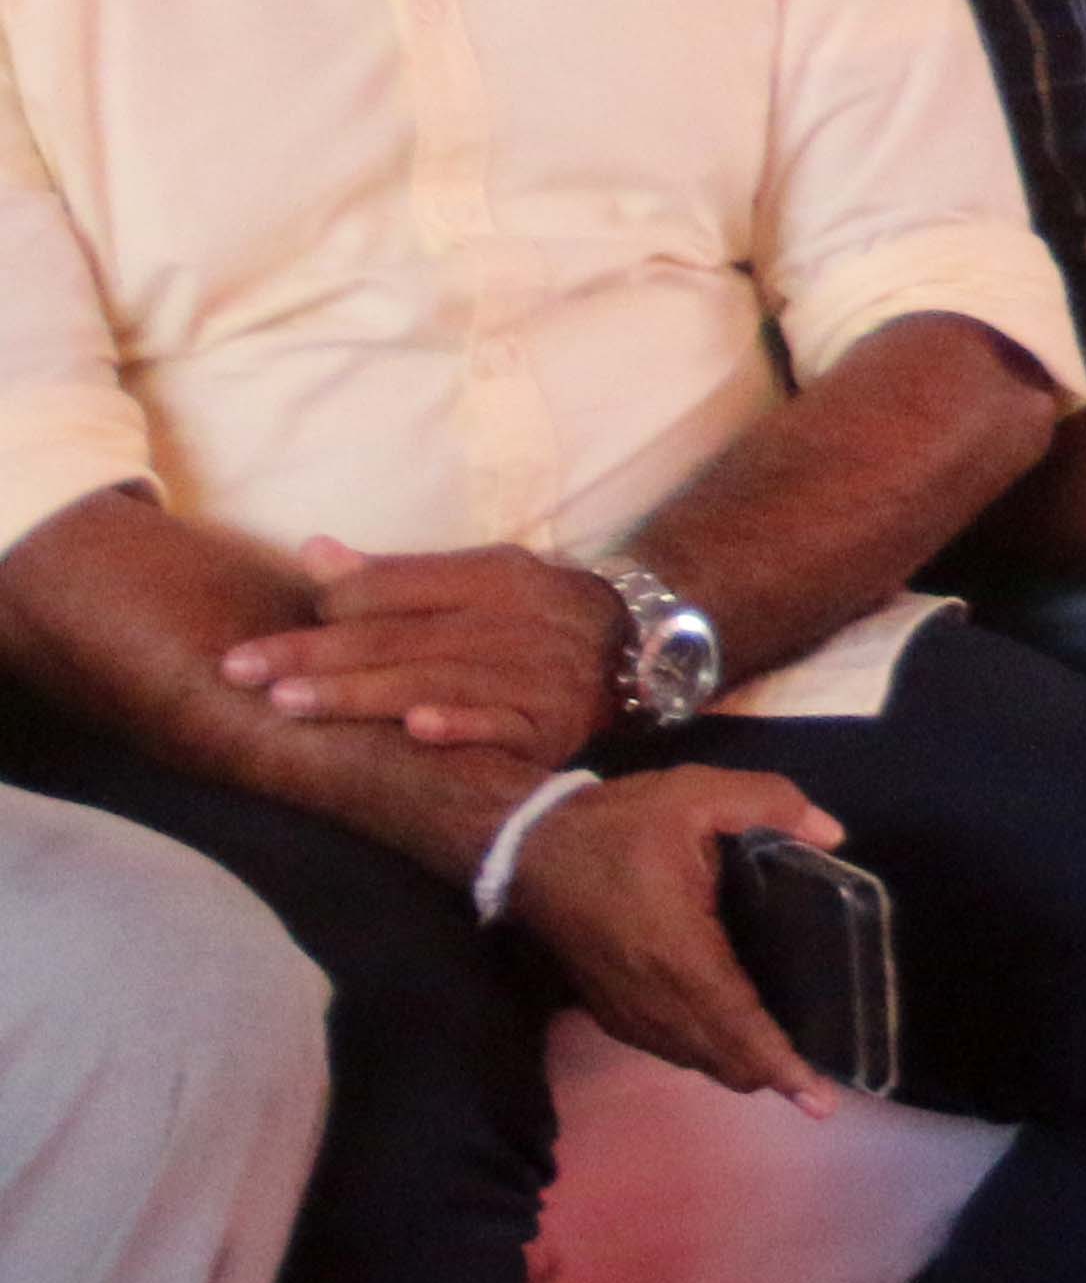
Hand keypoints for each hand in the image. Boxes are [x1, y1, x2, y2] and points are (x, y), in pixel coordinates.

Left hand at [221, 539, 624, 761]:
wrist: (645, 653)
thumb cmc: (539, 613)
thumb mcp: (482, 575)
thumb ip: (397, 575)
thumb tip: (313, 553)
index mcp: (491, 578)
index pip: (398, 589)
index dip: (332, 607)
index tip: (272, 630)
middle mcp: (511, 623)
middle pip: (399, 639)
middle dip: (316, 656)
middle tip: (242, 671)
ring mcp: (532, 676)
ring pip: (433, 684)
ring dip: (359, 695)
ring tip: (289, 704)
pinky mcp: (548, 728)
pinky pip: (501, 727)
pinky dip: (461, 727)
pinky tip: (417, 729)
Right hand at [507, 768, 849, 1116]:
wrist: (526, 847)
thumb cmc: (617, 824)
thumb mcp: (698, 792)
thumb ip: (772, 804)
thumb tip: (835, 834)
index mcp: (681, 952)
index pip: (739, 1024)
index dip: (780, 1064)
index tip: (818, 1099)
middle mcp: (652, 996)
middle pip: (719, 1056)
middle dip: (768, 1076)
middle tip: (814, 1090)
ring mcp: (625, 1008)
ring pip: (690, 1057)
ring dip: (734, 1068)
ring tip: (782, 1073)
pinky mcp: (606, 1007)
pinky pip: (663, 1046)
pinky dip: (700, 1053)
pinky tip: (726, 1045)